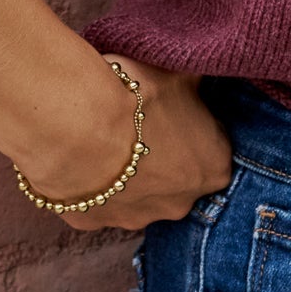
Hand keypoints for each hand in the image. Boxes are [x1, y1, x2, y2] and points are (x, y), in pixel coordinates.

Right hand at [15, 61, 233, 233]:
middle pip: (176, 177)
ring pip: (134, 193)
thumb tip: (197, 70)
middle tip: (136, 123)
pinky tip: (76, 153)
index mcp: (214, 167)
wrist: (78, 127)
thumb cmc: (138, 97)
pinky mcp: (92, 221)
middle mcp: (180, 202)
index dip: (191, 124)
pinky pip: (93, 199)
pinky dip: (87, 181)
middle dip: (160, 155)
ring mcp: (136, 218)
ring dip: (124, 171)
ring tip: (101, 136)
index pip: (212, 146)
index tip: (171, 108)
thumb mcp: (179, 73)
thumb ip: (194, 79)